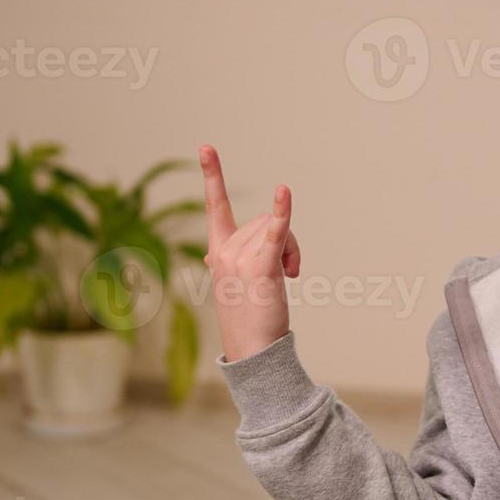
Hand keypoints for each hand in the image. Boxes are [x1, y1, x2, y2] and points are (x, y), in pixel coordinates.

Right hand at [199, 144, 301, 362]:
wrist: (253, 351)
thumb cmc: (249, 318)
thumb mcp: (234, 282)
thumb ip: (227, 262)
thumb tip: (210, 259)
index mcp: (217, 251)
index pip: (214, 206)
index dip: (211, 176)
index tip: (206, 147)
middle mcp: (224, 251)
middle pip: (265, 220)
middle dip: (286, 241)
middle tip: (288, 272)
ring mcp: (240, 259)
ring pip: (279, 229)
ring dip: (293, 251)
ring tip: (287, 279)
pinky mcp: (261, 268)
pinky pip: (277, 233)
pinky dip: (283, 212)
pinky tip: (284, 191)